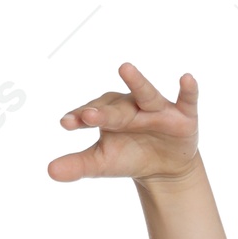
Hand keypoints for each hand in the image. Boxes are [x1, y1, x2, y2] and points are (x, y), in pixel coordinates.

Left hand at [49, 63, 198, 184]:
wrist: (163, 166)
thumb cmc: (128, 156)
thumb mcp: (102, 164)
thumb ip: (77, 165)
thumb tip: (49, 171)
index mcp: (109, 114)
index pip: (92, 114)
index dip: (80, 117)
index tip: (66, 123)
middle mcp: (131, 107)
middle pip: (116, 109)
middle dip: (103, 112)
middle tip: (87, 115)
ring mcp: (157, 109)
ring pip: (145, 95)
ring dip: (136, 82)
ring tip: (124, 68)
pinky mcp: (182, 115)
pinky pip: (187, 99)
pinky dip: (188, 89)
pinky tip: (186, 78)